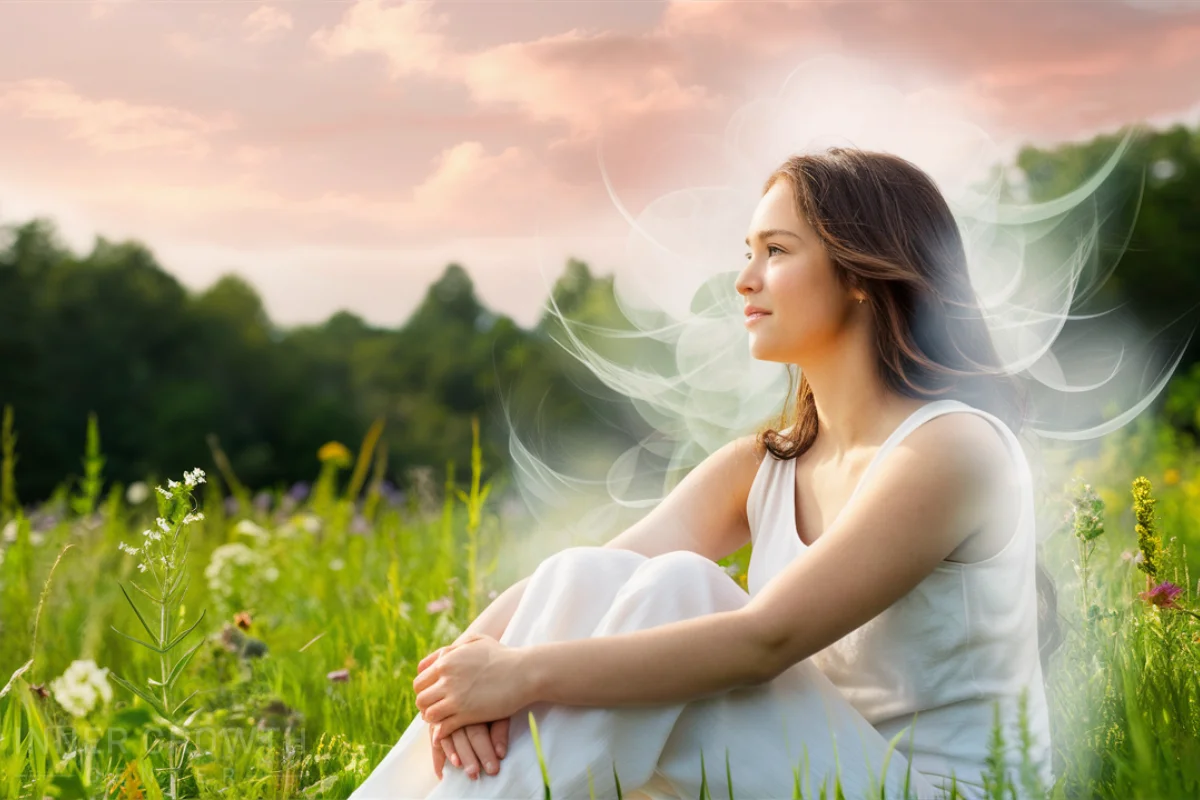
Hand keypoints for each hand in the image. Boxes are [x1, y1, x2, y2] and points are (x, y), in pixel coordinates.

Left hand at [418, 648, 511, 780]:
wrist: (524, 672)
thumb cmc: (503, 655)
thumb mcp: (476, 641)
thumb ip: (454, 647)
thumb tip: (437, 657)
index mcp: (445, 661)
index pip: (419, 681)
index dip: (424, 691)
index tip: (432, 696)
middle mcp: (446, 679)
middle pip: (420, 699)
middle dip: (426, 706)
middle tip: (436, 709)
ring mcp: (455, 698)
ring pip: (428, 715)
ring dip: (433, 719)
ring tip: (442, 720)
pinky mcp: (466, 714)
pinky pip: (442, 728)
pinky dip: (442, 732)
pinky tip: (448, 731)